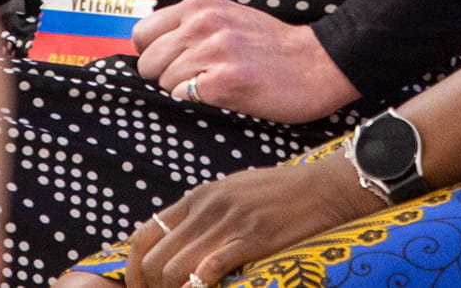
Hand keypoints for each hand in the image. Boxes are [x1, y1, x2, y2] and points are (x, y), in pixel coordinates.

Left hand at [126, 156, 382, 287]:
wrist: (326, 186)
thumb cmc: (282, 194)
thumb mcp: (233, 193)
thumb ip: (203, 215)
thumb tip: (178, 244)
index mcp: (197, 197)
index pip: (142, 237)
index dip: (134, 273)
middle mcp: (205, 207)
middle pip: (153, 260)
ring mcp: (228, 222)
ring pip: (174, 270)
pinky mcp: (251, 238)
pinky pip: (208, 271)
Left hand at [135, 0, 362, 124]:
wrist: (316, 64)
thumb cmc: (273, 47)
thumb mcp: (228, 18)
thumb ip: (192, 25)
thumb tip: (152, 49)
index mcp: (201, 5)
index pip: (142, 33)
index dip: (152, 54)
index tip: (169, 64)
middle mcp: (204, 22)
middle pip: (148, 62)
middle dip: (164, 76)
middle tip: (194, 79)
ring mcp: (214, 50)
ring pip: (164, 82)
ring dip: (184, 91)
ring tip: (215, 85)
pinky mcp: (225, 80)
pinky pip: (184, 97)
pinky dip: (197, 102)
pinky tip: (222, 95)